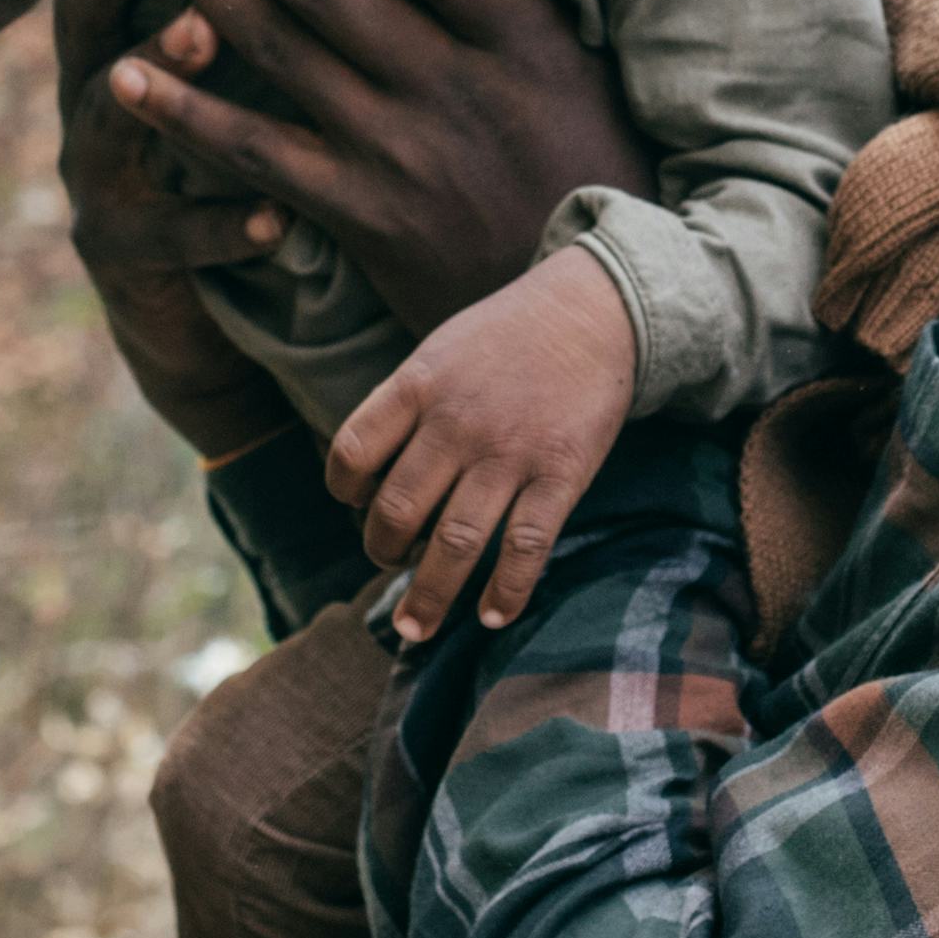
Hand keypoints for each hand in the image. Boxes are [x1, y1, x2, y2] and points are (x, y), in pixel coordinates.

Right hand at [46, 0, 304, 462]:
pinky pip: (176, 239)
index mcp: (107, 51)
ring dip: (162, 68)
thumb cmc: (207, 166)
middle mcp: (87, 107)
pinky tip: (274, 214)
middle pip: (83, 26)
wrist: (189, 321)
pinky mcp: (127, 257)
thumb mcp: (201, 73)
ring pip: (115, 120)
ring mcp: (97, 182)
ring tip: (206, 26)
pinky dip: (223, 225)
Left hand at [104, 0, 656, 342]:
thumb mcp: (584, 78)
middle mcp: (450, 87)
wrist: (585, 318)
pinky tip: (124, 73)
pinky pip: (253, 154)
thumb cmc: (592, 181)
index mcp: (521, 43)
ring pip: (278, 49)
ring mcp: (396, 152)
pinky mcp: (358, 215)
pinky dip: (185, 111)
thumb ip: (516, 5)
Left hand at [331, 246, 636, 639]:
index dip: (344, 489)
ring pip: (454, 543)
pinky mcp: (559, 475)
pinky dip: (505, 591)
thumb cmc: (509, 334)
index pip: (352, 451)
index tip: (356, 503)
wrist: (594, 310)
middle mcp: (456, 424)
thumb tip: (373, 474)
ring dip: (428, 595)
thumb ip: (407, 405)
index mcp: (417, 386)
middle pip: (396, 510)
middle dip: (382, 551)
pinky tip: (491, 616)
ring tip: (415, 627)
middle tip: (388, 564)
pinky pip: (525, 548)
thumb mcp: (440, 350)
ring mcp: (508, 453)